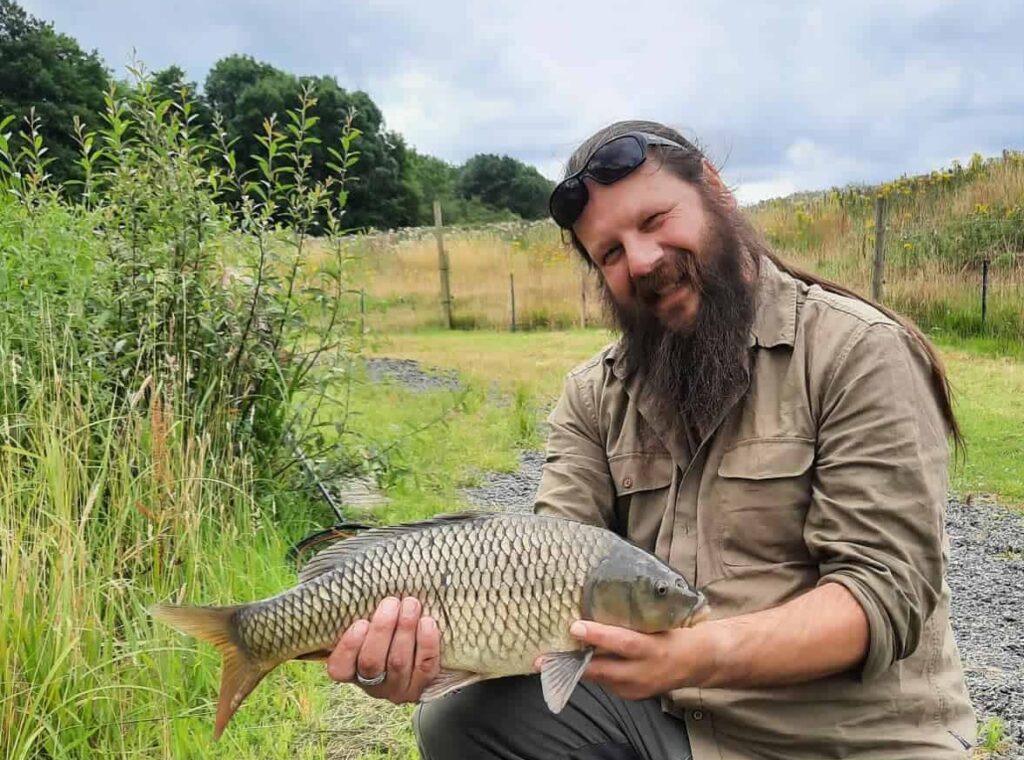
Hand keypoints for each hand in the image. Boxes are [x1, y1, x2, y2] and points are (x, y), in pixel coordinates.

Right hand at [326, 596, 440, 703]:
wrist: (420, 647)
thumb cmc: (387, 627)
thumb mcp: (369, 623)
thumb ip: (361, 613)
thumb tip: (360, 584)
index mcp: (351, 671)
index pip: (339, 668)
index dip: (349, 647)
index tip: (360, 622)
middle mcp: (372, 685)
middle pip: (371, 662)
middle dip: (382, 630)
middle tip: (391, 602)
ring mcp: (398, 688)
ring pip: (398, 663)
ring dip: (405, 630)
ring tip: (411, 604)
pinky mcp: (423, 684)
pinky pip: (425, 666)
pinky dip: (426, 643)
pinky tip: (427, 622)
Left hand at [557, 620, 708, 700]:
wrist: (697, 662)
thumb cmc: (673, 631)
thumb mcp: (657, 621)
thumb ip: (632, 617)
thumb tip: (598, 597)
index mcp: (653, 648)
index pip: (622, 642)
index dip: (598, 636)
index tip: (574, 626)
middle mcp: (644, 672)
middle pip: (603, 669)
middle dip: (571, 663)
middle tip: (542, 658)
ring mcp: (637, 688)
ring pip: (600, 679)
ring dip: (575, 669)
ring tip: (547, 661)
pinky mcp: (632, 697)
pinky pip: (606, 684)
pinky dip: (590, 673)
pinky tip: (573, 664)